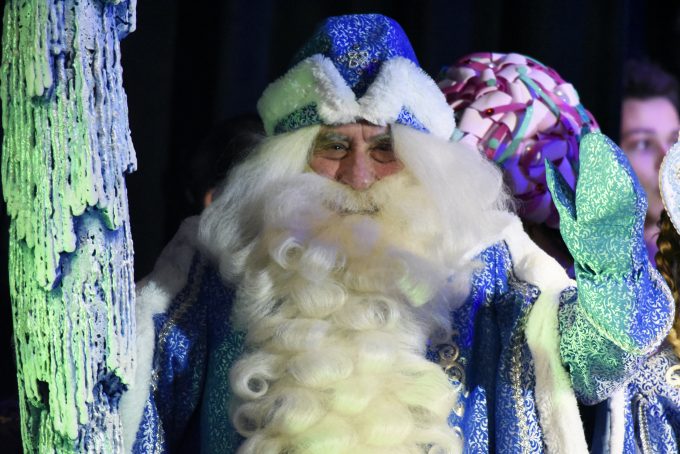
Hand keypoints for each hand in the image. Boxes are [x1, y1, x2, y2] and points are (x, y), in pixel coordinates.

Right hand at [545, 132, 647, 275]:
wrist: (617, 265)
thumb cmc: (586, 244)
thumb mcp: (567, 218)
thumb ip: (559, 188)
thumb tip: (549, 164)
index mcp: (596, 192)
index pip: (594, 156)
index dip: (586, 144)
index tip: (577, 136)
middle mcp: (618, 187)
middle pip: (608, 155)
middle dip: (596, 146)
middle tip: (584, 139)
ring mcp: (632, 190)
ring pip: (619, 161)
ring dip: (606, 154)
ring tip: (593, 149)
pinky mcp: (639, 195)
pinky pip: (626, 172)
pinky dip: (615, 165)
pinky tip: (605, 166)